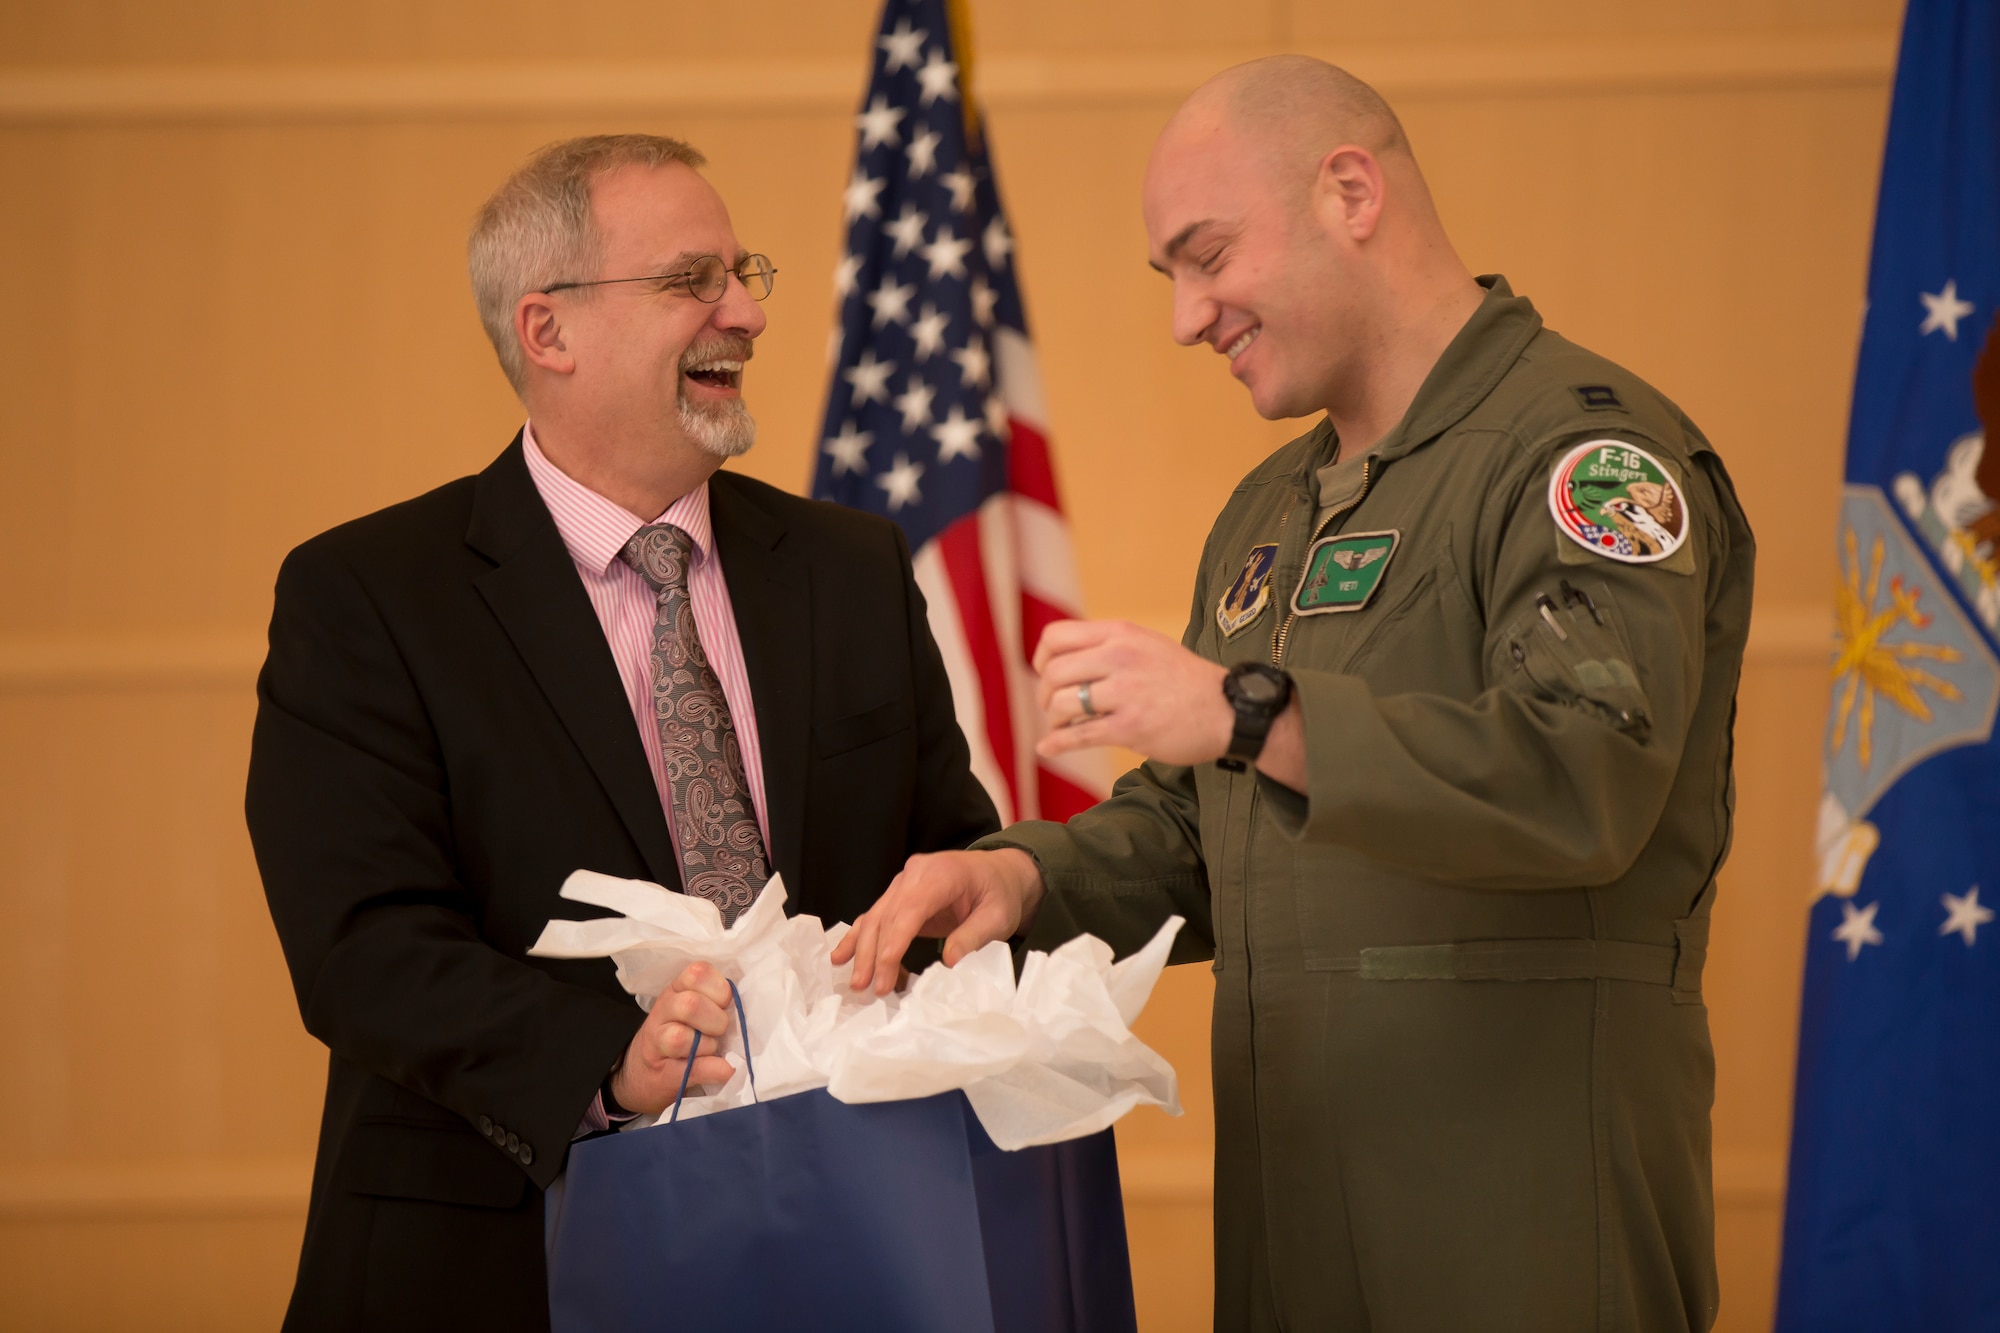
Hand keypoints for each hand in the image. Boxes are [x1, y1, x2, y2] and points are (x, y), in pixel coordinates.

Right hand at [608, 961, 737, 1115]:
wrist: (641, 1074)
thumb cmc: (681, 1033)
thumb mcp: (695, 1010)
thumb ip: (718, 1002)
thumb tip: (755, 1009)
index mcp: (677, 989)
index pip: (698, 973)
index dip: (719, 989)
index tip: (726, 1003)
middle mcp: (664, 1010)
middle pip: (689, 1005)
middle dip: (715, 1020)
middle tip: (721, 1031)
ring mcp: (657, 1042)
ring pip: (678, 1037)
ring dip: (706, 1046)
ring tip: (712, 1050)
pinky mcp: (662, 1073)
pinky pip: (689, 1069)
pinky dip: (712, 1070)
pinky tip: (725, 1070)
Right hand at [831, 849, 1045, 995]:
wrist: (999, 873)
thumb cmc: (1000, 894)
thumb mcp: (998, 917)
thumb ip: (973, 937)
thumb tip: (948, 962)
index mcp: (941, 874)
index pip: (909, 910)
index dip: (893, 944)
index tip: (883, 975)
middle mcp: (915, 873)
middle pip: (886, 915)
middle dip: (872, 954)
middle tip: (866, 988)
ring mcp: (904, 882)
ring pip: (875, 916)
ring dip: (862, 950)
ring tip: (856, 983)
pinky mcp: (899, 894)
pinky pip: (877, 915)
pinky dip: (861, 937)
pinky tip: (842, 957)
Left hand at [1032, 619, 1232, 764]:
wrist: (1227, 709)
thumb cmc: (1186, 680)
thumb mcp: (1148, 644)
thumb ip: (1110, 646)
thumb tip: (1066, 659)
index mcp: (1121, 634)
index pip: (1056, 637)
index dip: (1042, 658)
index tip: (1047, 674)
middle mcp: (1119, 658)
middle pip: (1054, 672)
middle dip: (1044, 694)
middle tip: (1052, 706)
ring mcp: (1124, 693)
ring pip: (1061, 704)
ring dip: (1054, 719)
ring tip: (1062, 725)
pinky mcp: (1129, 728)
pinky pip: (1079, 735)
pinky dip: (1057, 744)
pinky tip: (1048, 748)